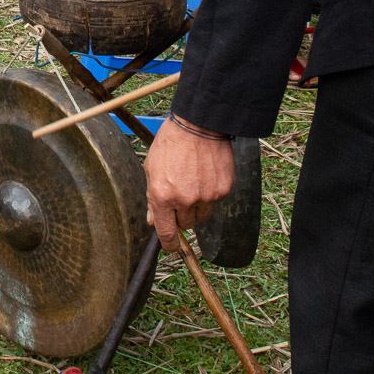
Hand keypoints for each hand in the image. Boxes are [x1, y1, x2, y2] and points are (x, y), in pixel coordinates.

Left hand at [144, 116, 235, 251]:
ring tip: (193, 183)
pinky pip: (216, 202)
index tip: (171, 246)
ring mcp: (206, 196)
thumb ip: (152, 198)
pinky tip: (205, 175)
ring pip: (202, 215)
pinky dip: (211, 194)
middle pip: (186, 224)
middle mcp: (184, 200)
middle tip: (180, 196)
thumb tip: (154, 221)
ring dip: (197, 207)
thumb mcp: (151, 169)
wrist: (198, 126)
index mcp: (162, 196)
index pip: (166, 233)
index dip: (169, 244)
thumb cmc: (170, 145)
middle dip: (182, 215)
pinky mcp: (223, 190)